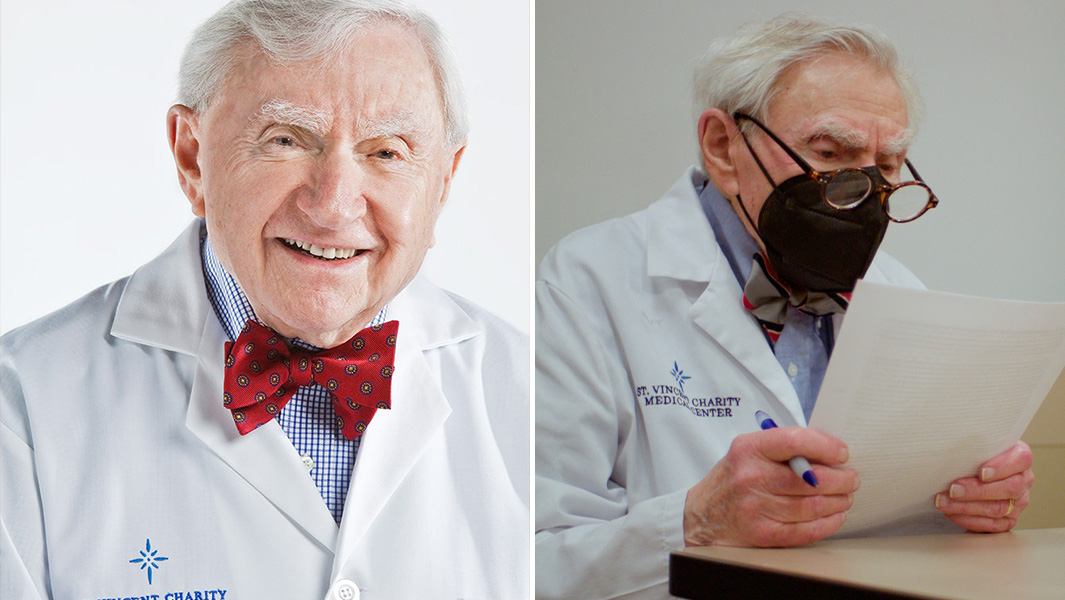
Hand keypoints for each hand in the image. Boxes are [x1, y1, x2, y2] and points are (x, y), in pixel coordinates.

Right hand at [683, 427, 857, 547]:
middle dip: (841, 479)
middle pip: (811, 479)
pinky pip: (806, 529)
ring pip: (813, 505)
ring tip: (846, 496)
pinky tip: (836, 515)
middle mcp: (752, 477)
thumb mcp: (748, 451)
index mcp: (749, 450)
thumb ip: (783, 448)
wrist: (702, 515)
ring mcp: (757, 507)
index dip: (825, 446)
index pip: (794, 442)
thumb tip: (828, 449)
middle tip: (851, 478)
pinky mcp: (763, 533)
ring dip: (838, 501)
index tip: (842, 453)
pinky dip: (828, 522)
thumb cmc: (733, 479)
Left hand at [934, 441, 1033, 532]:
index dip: (1002, 466)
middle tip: (953, 489)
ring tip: (944, 502)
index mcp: (1020, 458)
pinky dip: (968, 520)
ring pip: (998, 508)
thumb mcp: (976, 447)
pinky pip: (991, 525)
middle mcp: (1023, 480)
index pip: (1021, 460)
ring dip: (966, 507)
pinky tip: (951, 513)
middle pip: (1009, 488)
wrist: (970, 473)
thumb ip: (972, 446)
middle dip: (977, 491)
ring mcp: (1017, 502)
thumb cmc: (974, 456)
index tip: (981, 472)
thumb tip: (947, 448)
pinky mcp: (1008, 520)